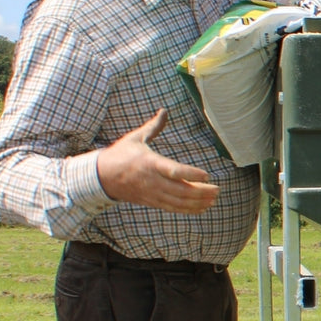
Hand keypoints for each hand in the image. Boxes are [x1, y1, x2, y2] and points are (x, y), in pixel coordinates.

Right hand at [95, 110, 219, 212]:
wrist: (102, 177)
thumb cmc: (121, 154)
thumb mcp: (136, 138)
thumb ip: (153, 126)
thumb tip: (164, 110)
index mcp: (150, 163)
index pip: (174, 171)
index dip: (192, 174)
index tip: (207, 175)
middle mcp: (153, 181)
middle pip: (181, 190)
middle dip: (202, 192)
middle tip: (218, 189)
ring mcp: (153, 194)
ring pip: (180, 202)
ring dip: (199, 202)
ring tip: (214, 198)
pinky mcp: (153, 202)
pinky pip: (174, 208)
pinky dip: (190, 209)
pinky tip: (203, 207)